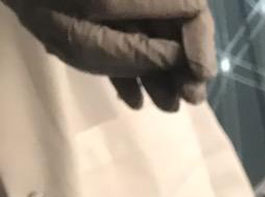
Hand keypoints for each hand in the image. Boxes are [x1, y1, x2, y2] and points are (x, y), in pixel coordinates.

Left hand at [7, 0, 215, 109]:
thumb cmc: (50, 11)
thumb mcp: (95, 40)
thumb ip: (143, 52)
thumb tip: (183, 62)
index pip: (193, 10)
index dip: (201, 45)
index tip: (198, 78)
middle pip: (177, 28)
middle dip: (183, 67)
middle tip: (190, 101)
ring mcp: (122, 7)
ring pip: (153, 39)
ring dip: (161, 74)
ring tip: (165, 106)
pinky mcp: (102, 18)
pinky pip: (126, 40)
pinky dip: (131, 70)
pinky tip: (135, 99)